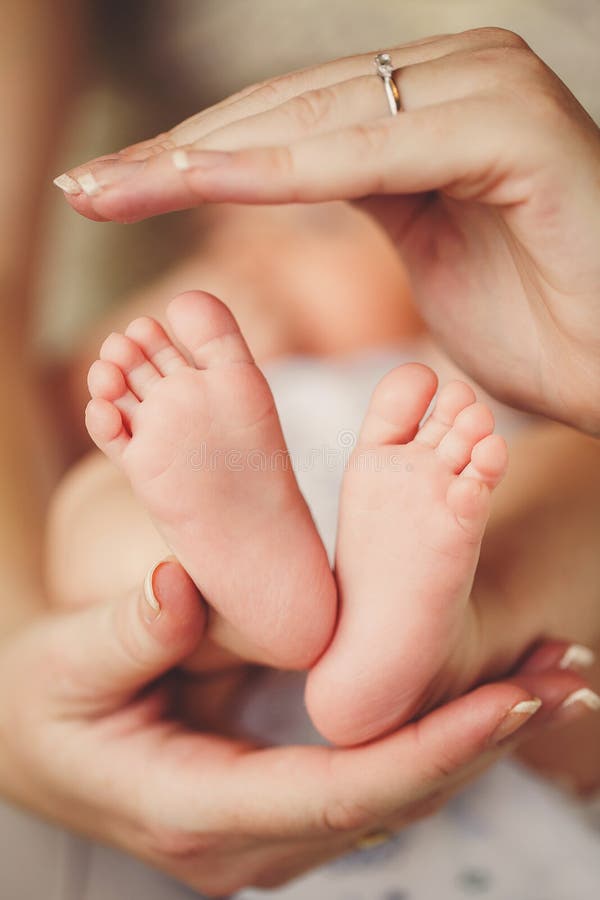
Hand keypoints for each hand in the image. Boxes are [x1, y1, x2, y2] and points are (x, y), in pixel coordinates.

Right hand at [0, 561, 592, 895]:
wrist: (32, 742)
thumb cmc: (45, 703)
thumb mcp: (65, 664)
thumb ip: (125, 632)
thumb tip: (185, 588)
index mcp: (196, 811)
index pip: (340, 791)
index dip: (430, 748)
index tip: (510, 701)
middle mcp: (247, 841)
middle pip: (391, 802)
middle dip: (483, 742)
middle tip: (566, 678)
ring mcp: (268, 830)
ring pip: (395, 796)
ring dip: (474, 740)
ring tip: (553, 680)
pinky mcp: (279, 802)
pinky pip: (374, 777)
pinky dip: (435, 736)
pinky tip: (486, 697)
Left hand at [57, 27, 599, 433]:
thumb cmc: (542, 327)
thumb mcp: (431, 248)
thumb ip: (375, 193)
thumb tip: (303, 171)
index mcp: (436, 106)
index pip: (290, 122)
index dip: (197, 156)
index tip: (115, 192)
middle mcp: (460, 78)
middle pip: (286, 110)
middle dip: (178, 153)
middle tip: (91, 189)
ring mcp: (487, 91)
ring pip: (314, 121)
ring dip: (207, 158)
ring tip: (116, 191)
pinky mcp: (511, 128)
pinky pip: (367, 151)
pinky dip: (279, 169)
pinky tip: (197, 182)